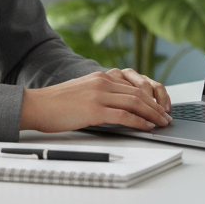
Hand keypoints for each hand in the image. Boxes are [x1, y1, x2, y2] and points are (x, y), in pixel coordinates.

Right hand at [19, 68, 172, 133]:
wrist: (37, 105)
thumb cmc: (57, 104)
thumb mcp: (83, 92)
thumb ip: (101, 94)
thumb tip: (121, 108)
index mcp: (101, 76)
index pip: (134, 84)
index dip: (151, 95)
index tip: (160, 106)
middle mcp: (102, 81)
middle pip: (139, 92)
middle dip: (156, 106)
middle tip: (167, 117)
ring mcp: (98, 95)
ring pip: (135, 102)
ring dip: (152, 114)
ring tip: (162, 123)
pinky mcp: (94, 109)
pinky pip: (123, 115)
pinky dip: (139, 121)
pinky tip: (146, 127)